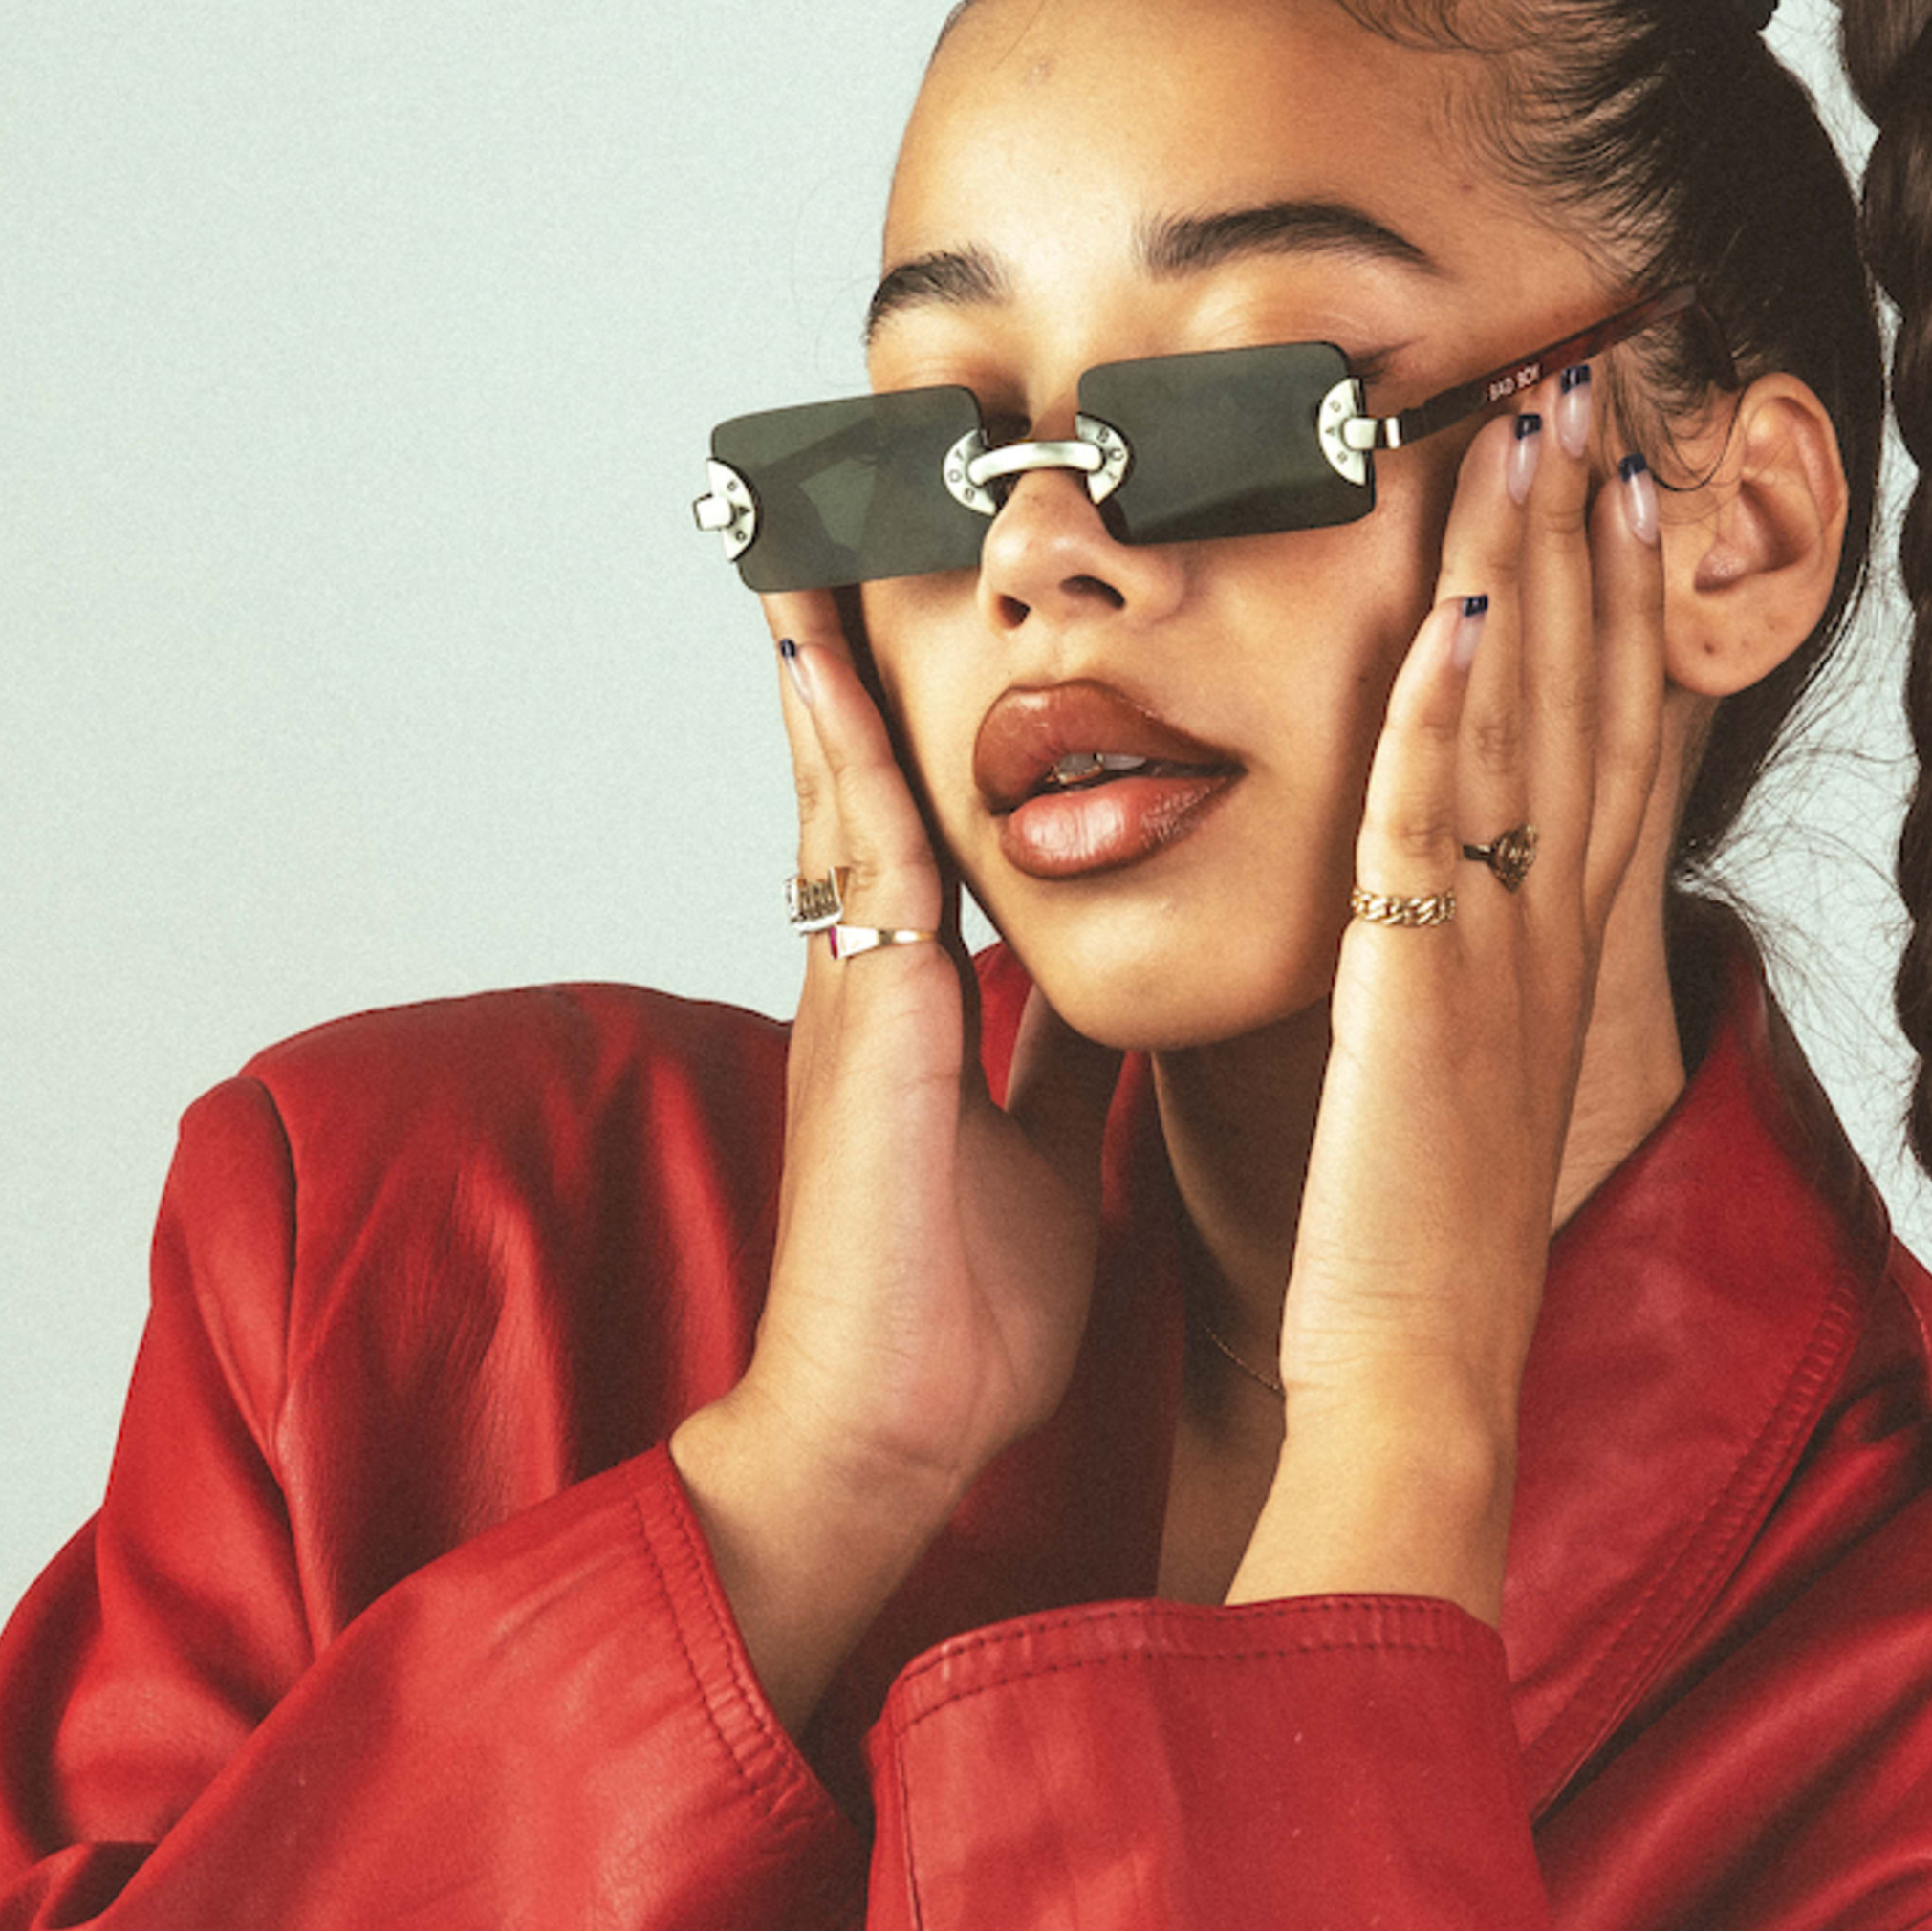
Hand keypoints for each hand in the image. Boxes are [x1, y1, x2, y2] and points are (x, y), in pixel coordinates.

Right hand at [669, 598, 1115, 1730]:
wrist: (884, 1426)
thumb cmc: (959, 1317)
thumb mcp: (1052, 1152)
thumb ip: (1070, 1065)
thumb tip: (1120, 1003)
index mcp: (931, 1003)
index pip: (935, 824)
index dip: (927, 724)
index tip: (927, 609)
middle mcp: (882, 972)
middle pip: (868, 768)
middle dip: (855, 644)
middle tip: (845, 504)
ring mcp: (854, 983)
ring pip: (842, 775)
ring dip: (825, 651)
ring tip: (811, 519)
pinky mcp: (858, 1009)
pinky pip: (850, 840)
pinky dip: (833, 738)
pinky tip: (818, 647)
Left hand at [1234, 357, 1671, 1620]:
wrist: (1421, 1389)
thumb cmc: (1412, 1262)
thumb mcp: (1452, 1092)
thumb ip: (1452, 992)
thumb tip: (1433, 933)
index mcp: (1559, 958)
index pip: (1613, 739)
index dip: (1628, 601)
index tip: (1629, 480)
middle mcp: (1552, 938)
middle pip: (1594, 693)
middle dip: (1596, 534)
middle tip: (1599, 390)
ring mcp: (1494, 958)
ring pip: (1522, 721)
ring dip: (1528, 563)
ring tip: (1533, 425)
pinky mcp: (1415, 994)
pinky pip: (1432, 821)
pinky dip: (1443, 706)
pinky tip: (1445, 596)